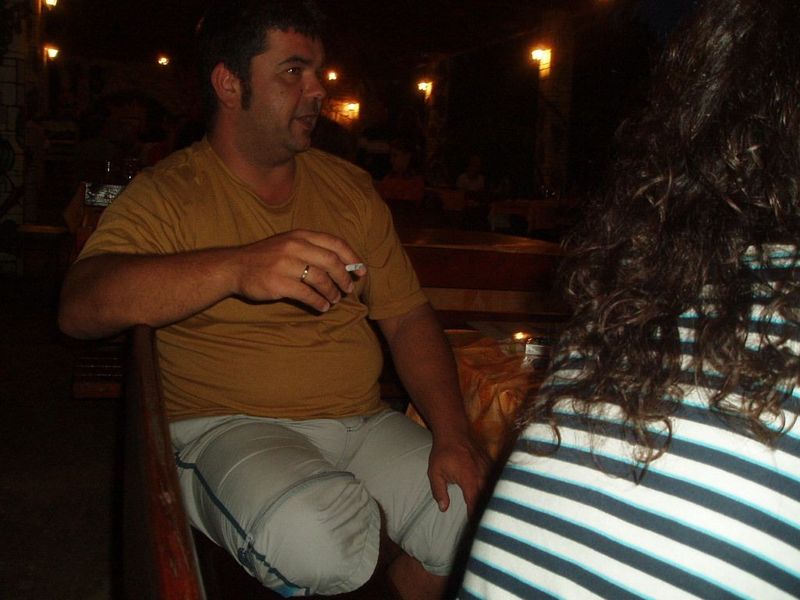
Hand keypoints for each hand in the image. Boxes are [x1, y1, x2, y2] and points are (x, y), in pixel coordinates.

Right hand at [233, 229, 366, 311]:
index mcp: (300, 235)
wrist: (234, 267)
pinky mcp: (279, 283)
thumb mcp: (288, 243)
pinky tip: (322, 307)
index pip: (335, 243)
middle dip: (345, 278)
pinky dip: (319, 302)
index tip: (362, 271)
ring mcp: (286, 264)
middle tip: (349, 289)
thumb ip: (312, 249)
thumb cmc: (267, 257)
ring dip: (332, 293)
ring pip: (321, 280)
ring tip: (335, 300)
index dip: (352, 258)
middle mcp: (294, 246)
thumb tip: (343, 265)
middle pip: (332, 262)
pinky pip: (307, 294)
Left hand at [427, 429, 490, 515]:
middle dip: (487, 511)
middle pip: (488, 498)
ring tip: (493, 513)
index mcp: (468, 480)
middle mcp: (481, 475)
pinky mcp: (490, 463)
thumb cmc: (442, 453)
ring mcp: (488, 468)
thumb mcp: (435, 473)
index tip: (476, 526)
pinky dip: (494, 488)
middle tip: (486, 523)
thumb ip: (439, 492)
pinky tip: (495, 496)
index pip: (475, 503)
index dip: (475, 516)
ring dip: (492, 500)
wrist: (453, 431)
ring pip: (494, 489)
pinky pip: (495, 479)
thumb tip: (443, 509)